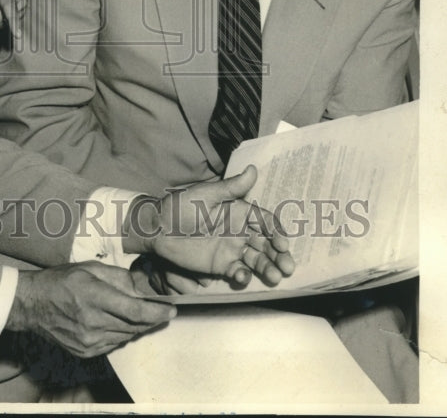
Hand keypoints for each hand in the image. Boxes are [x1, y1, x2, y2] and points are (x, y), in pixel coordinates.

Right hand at [6, 262, 175, 357]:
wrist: (33, 305)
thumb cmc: (61, 281)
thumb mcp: (90, 268)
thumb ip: (118, 277)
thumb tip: (141, 287)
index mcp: (94, 297)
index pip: (135, 310)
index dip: (157, 312)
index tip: (171, 310)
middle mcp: (93, 323)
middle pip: (134, 326)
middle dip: (151, 319)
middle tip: (162, 311)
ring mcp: (89, 341)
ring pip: (126, 336)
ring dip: (137, 327)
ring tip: (141, 314)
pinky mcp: (86, 352)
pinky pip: (114, 344)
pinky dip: (121, 334)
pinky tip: (119, 322)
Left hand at [123, 165, 295, 288]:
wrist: (158, 228)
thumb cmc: (181, 206)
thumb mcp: (206, 194)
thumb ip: (231, 187)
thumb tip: (253, 169)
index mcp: (239, 212)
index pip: (265, 222)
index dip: (277, 232)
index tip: (283, 242)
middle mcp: (240, 231)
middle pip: (266, 244)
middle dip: (279, 255)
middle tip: (288, 267)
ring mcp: (232, 249)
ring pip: (256, 260)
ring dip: (268, 268)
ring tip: (276, 277)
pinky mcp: (221, 265)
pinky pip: (237, 272)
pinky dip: (243, 276)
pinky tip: (242, 277)